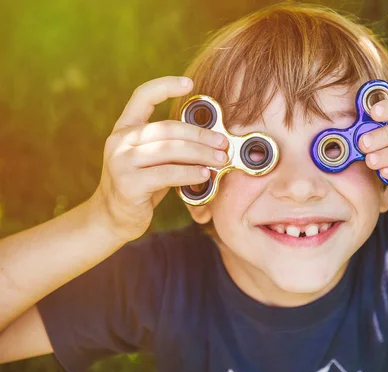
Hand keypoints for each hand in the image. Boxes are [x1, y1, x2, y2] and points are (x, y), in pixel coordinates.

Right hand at [90, 76, 228, 241]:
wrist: (111, 218)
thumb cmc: (141, 186)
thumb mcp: (150, 159)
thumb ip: (168, 145)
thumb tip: (212, 138)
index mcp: (124, 128)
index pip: (142, 96)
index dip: (166, 86)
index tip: (191, 83)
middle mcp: (119, 141)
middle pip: (167, 128)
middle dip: (200, 134)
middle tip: (223, 143)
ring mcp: (121, 162)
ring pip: (169, 150)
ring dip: (200, 154)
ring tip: (220, 159)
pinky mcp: (128, 184)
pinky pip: (167, 174)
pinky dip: (190, 173)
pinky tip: (205, 175)